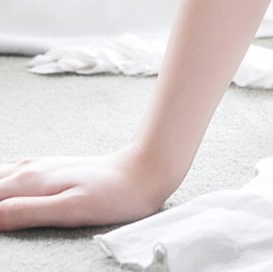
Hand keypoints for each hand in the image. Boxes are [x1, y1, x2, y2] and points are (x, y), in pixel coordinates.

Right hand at [0, 140, 173, 230]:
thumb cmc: (110, 195)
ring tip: (3, 210)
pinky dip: (2, 185)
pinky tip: (7, 194)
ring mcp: (39, 167)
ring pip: (1, 175)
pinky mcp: (49, 170)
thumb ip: (28, 212)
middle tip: (2, 222)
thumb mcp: (69, 210)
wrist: (141, 171)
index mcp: (30, 180)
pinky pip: (12, 174)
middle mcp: (30, 169)